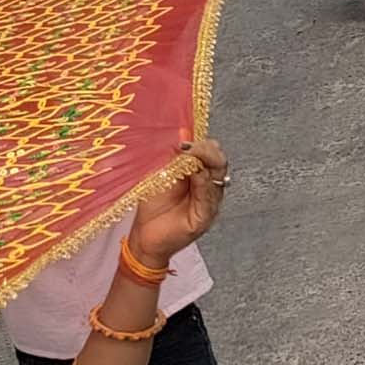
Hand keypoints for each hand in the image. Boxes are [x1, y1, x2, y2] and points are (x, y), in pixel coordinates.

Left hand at [128, 139, 227, 268]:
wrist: (144, 234)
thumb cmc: (153, 204)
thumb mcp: (162, 171)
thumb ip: (174, 154)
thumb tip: (182, 130)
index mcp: (198, 172)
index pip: (211, 151)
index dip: (202, 143)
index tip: (185, 140)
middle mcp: (207, 185)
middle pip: (219, 161)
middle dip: (207, 151)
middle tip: (190, 148)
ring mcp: (209, 201)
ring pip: (218, 176)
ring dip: (205, 163)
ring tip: (189, 159)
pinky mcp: (205, 216)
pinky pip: (210, 196)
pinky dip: (204, 183)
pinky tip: (196, 176)